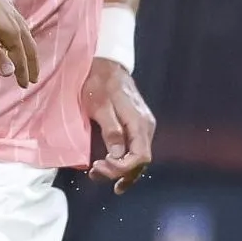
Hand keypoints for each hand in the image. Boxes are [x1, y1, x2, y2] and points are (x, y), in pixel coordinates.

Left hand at [0, 0, 37, 87]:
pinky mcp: (5, 7)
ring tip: (27, 62)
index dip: (22, 73)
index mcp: (12, 33)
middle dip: (32, 65)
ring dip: (28, 52)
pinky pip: (19, 28)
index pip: (20, 59)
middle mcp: (17, 24)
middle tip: (34, 79)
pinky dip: (21, 40)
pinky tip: (13, 39)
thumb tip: (10, 73)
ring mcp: (12, 14)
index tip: (25, 86)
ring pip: (25, 38)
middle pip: (29, 49)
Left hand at [82, 59, 155, 191]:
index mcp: (139, 122)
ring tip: (99, 175)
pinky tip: (112, 168)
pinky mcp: (137, 127)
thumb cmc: (99, 83)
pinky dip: (124, 163)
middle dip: (119, 173)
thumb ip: (111, 130)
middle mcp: (146, 126)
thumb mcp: (100, 105)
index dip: (122, 168)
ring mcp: (143, 127)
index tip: (101, 166)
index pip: (140, 156)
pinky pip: (135, 151)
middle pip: (140, 162)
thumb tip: (117, 155)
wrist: (106, 65)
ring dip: (121, 172)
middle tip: (95, 174)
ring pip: (138, 159)